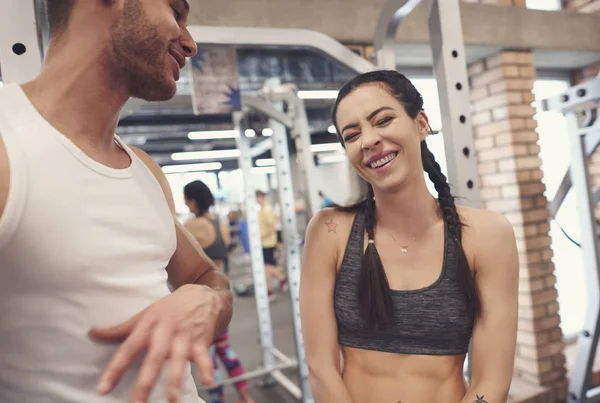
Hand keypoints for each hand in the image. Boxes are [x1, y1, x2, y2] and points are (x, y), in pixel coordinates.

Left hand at [89, 284, 220, 402]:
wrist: (203, 293)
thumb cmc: (171, 308)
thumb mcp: (145, 315)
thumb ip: (120, 329)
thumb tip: (92, 332)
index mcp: (148, 325)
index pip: (128, 348)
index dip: (115, 369)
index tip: (103, 389)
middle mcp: (166, 331)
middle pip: (154, 358)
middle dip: (146, 381)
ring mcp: (185, 335)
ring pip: (179, 359)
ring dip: (176, 379)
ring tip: (171, 399)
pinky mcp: (202, 338)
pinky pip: (204, 355)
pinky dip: (207, 368)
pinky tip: (209, 382)